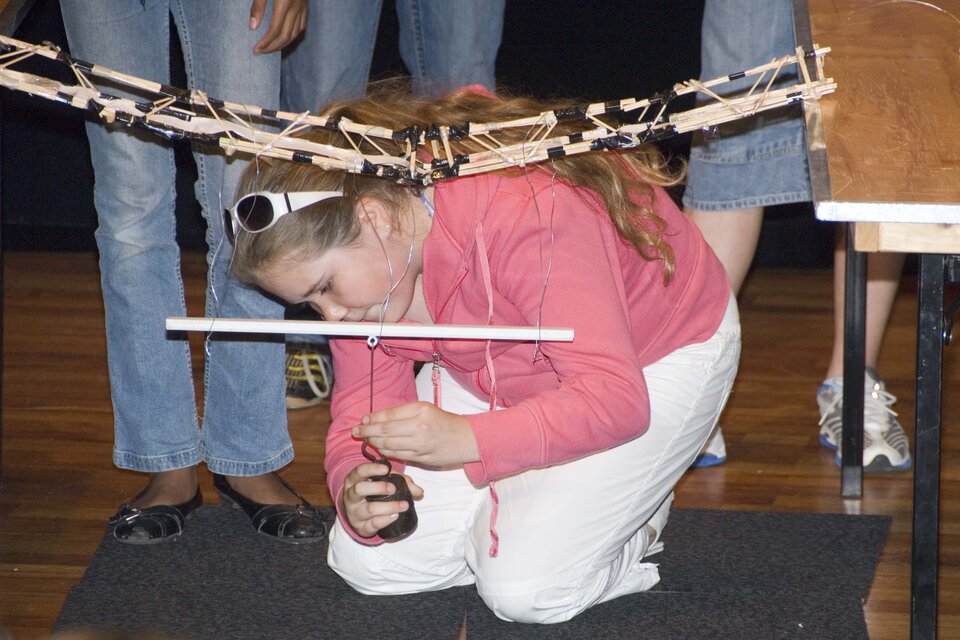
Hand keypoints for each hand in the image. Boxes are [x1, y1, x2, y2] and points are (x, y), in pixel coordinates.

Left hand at [249, 0, 307, 53]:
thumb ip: (258, 6)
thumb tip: (253, 27)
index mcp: (284, 3)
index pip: (275, 30)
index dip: (265, 42)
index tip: (256, 50)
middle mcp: (295, 7)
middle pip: (286, 35)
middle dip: (273, 47)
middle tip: (261, 52)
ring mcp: (302, 7)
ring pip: (295, 33)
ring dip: (283, 44)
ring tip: (271, 48)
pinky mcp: (305, 5)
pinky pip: (302, 25)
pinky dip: (293, 35)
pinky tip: (285, 38)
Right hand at [341, 462, 422, 537]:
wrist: (360, 517)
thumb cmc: (373, 494)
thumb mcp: (384, 483)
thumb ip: (401, 482)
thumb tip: (419, 491)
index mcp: (353, 480)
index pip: (359, 471)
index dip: (372, 469)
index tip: (386, 469)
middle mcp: (350, 496)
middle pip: (360, 489)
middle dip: (378, 488)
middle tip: (393, 489)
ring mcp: (354, 512)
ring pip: (369, 509)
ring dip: (388, 507)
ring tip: (403, 505)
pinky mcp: (360, 527)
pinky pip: (372, 524)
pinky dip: (385, 520)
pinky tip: (395, 516)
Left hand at [353, 401, 480, 466]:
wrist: (465, 439)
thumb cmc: (444, 421)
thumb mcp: (425, 409)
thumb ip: (401, 412)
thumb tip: (375, 417)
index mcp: (420, 411)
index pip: (388, 416)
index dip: (372, 419)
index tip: (362, 420)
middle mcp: (419, 428)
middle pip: (384, 431)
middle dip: (367, 431)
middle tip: (356, 431)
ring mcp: (419, 445)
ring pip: (388, 445)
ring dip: (373, 442)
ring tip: (365, 439)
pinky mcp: (420, 458)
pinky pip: (396, 455)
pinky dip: (384, 451)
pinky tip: (379, 447)